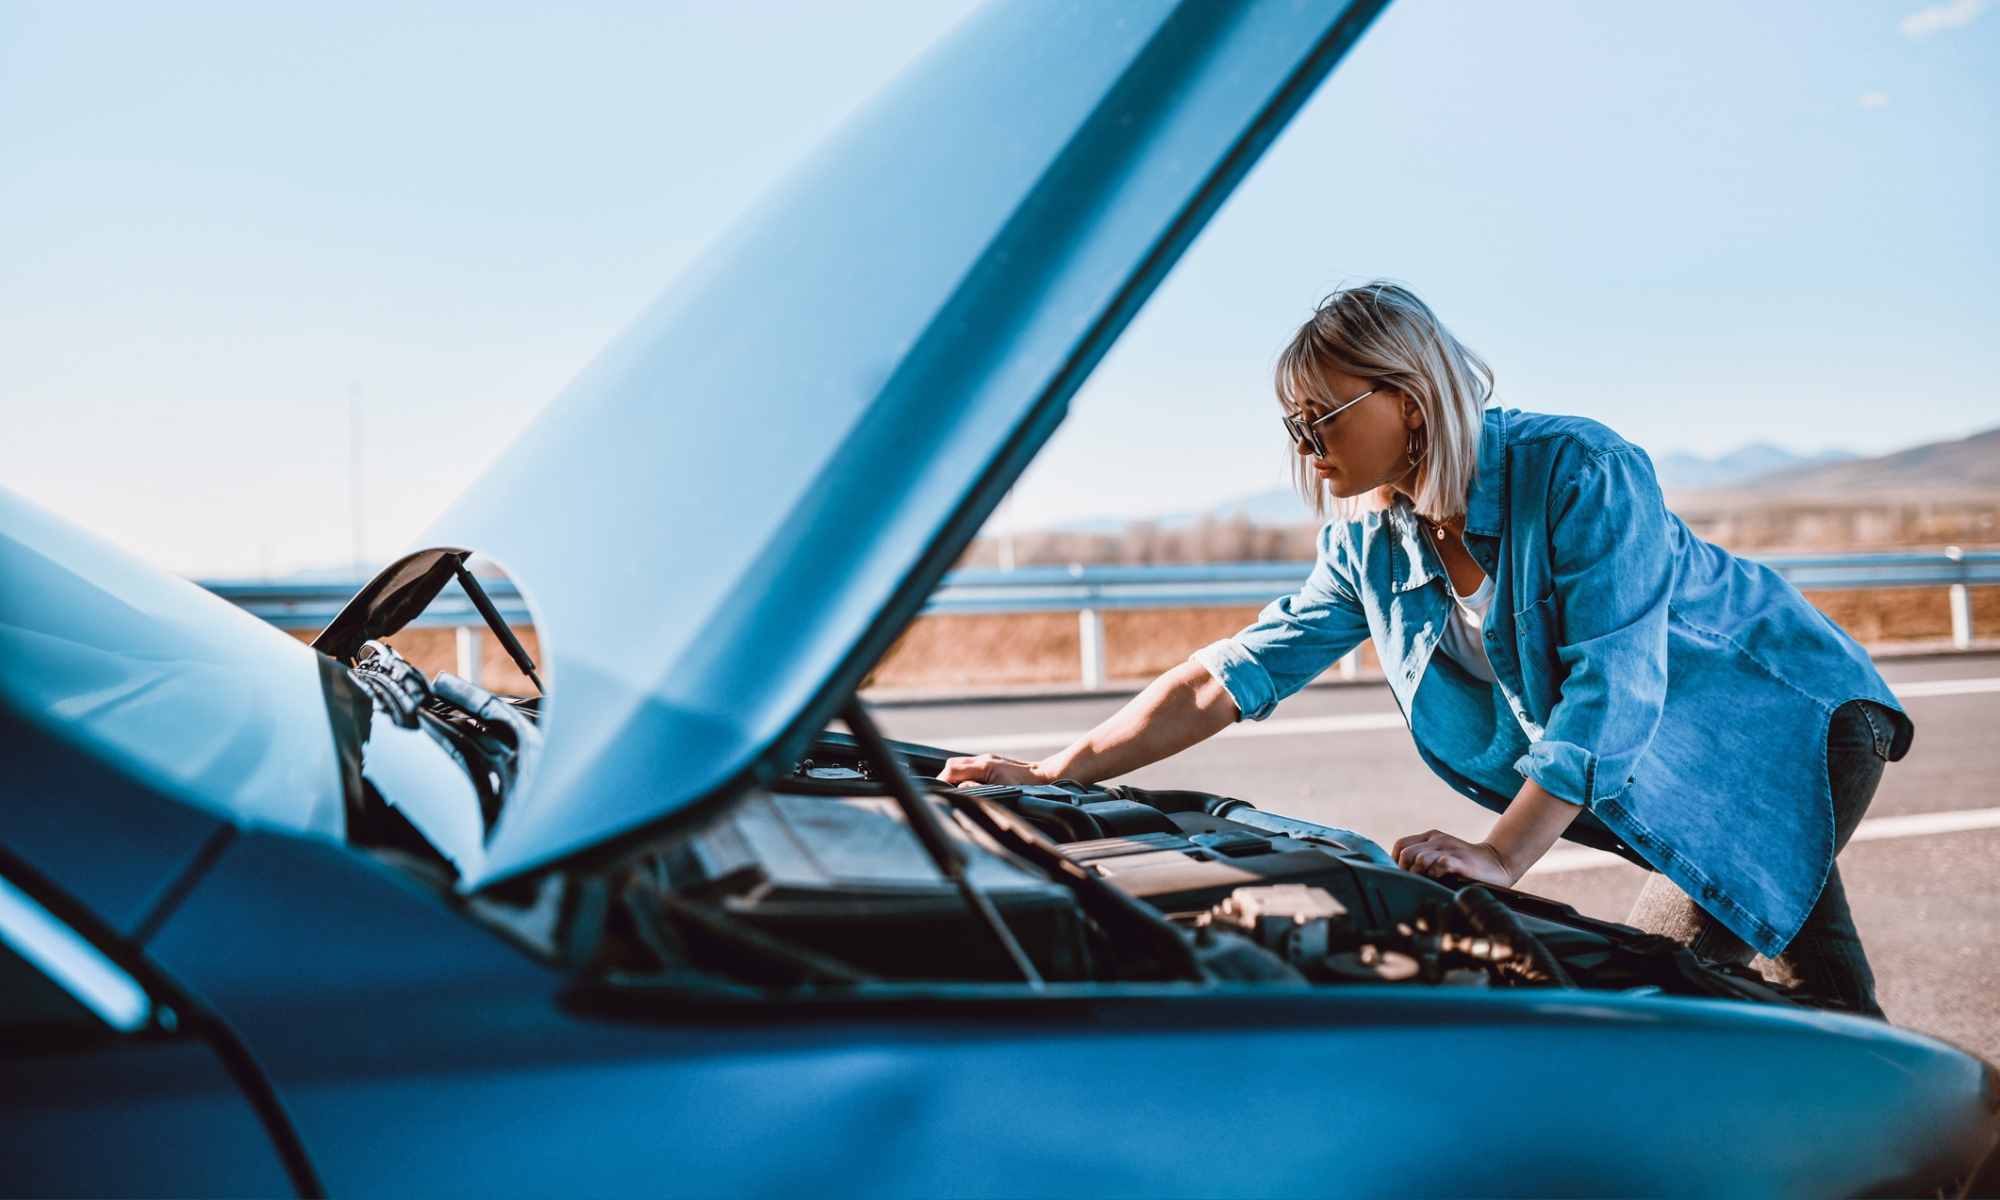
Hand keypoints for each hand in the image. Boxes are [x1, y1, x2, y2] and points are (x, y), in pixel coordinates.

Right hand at [939, 753, 1049, 786]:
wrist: (1047, 776)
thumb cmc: (1028, 787)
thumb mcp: (1003, 792)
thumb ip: (979, 790)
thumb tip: (962, 788)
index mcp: (984, 766)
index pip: (951, 770)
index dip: (942, 782)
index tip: (940, 794)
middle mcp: (984, 759)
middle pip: (953, 764)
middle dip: (945, 778)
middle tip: (946, 795)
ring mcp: (989, 759)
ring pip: (961, 764)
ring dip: (955, 777)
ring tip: (957, 793)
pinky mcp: (993, 762)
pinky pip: (972, 766)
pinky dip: (965, 775)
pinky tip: (970, 788)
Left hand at [1393, 829, 1513, 886]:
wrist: (1497, 863)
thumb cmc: (1464, 865)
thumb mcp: (1440, 857)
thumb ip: (1422, 861)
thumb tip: (1400, 877)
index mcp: (1430, 838)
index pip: (1400, 845)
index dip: (1394, 862)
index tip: (1400, 877)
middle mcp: (1437, 840)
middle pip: (1406, 853)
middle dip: (1404, 871)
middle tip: (1411, 884)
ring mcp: (1449, 848)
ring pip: (1420, 858)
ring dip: (1418, 873)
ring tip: (1425, 883)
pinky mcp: (1461, 860)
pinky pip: (1441, 863)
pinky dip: (1436, 873)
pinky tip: (1440, 880)